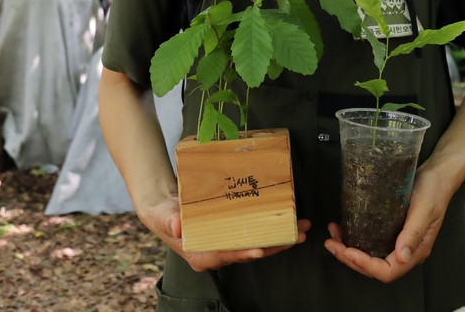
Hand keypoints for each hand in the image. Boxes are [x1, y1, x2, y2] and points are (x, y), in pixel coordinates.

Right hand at [139, 193, 310, 271]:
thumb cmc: (163, 214)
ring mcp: (226, 246)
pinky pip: (254, 236)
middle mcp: (217, 254)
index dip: (244, 253)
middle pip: (249, 252)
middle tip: (297, 236)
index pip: (227, 256)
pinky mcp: (232, 236)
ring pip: (256, 245)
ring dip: (279, 239)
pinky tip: (286, 223)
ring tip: (301, 230)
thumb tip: (178, 225)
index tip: (260, 250)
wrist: (165, 208)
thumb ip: (170, 220)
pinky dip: (271, 230)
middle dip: (274, 246)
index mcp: (201, 256)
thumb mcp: (164, 215)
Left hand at [324, 164, 452, 282]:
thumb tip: (402, 258)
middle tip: (331, 244)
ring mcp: (400, 242)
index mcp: (416, 251)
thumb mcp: (423, 209)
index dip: (365, 265)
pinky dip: (356, 238)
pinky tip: (344, 227)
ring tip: (333, 236)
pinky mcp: (393, 231)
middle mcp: (407, 251)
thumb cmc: (433, 190)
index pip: (388, 270)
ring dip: (350, 250)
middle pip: (376, 267)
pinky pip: (372, 242)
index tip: (346, 251)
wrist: (439, 174)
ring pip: (371, 255)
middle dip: (351, 259)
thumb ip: (413, 234)